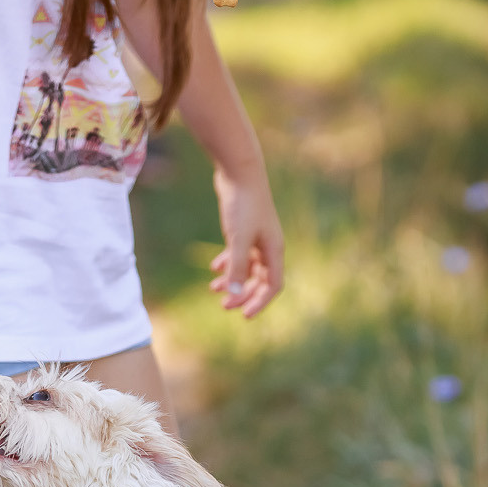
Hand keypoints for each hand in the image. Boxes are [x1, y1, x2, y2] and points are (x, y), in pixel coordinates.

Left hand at [209, 164, 283, 317]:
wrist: (239, 171)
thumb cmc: (243, 205)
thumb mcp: (239, 240)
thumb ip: (237, 268)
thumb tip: (235, 295)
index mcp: (274, 250)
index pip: (273, 285)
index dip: (260, 302)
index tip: (244, 315)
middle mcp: (269, 246)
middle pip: (260, 280)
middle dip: (243, 294)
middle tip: (224, 306)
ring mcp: (257, 237)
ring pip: (248, 268)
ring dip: (233, 281)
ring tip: (213, 290)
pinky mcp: (244, 228)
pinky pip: (239, 254)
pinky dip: (228, 263)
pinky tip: (214, 268)